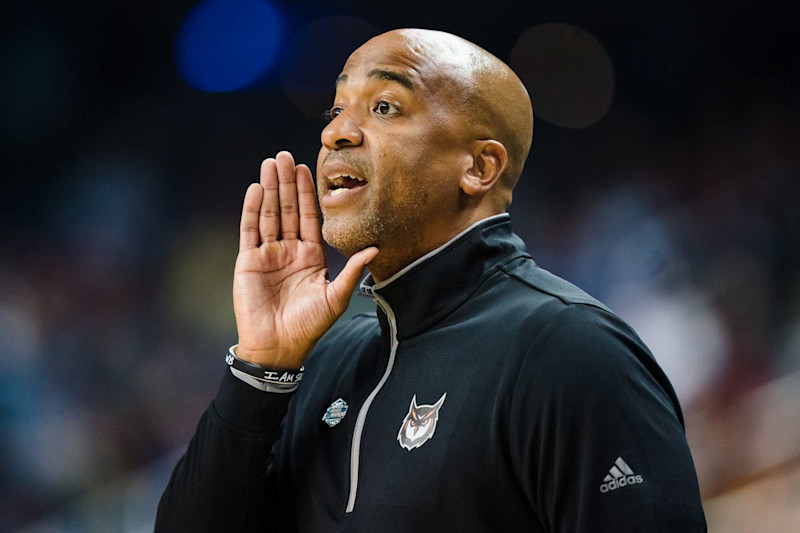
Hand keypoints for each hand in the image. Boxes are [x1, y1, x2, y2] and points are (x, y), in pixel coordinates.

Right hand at [233, 151, 377, 368]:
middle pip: (286, 209)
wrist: (278, 348)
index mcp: (310, 256)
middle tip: (285, 155)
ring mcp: (267, 254)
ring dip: (268, 188)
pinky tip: (254, 188)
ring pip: (268, 214)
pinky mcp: (247, 261)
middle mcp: (288, 250)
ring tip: (270, 163)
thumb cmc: (308, 326)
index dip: (306, 193)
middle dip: (286, 182)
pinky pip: (249, 230)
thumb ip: (352, 271)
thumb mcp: (335, 297)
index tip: (308, 168)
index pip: (308, 217)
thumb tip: (375, 248)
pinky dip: (251, 209)